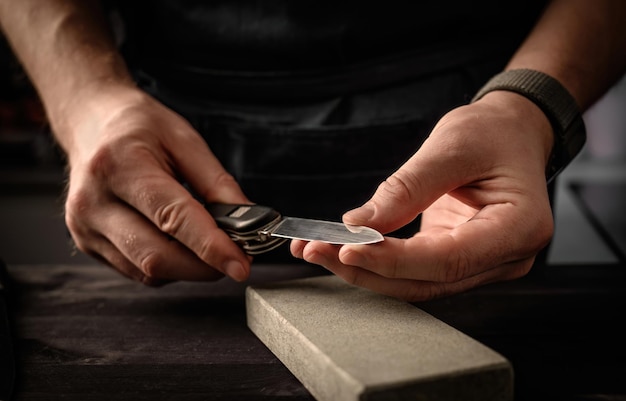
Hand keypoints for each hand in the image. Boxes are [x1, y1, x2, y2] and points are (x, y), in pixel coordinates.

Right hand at [62, 85, 250, 284]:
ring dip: (188, 267)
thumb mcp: (185, 139)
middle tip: (237, 257)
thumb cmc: (137, 126)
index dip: (211, 246)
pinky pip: (136, 270)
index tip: (241, 264)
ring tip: (209, 245)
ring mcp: (85, 228)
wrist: (89, 122)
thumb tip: (248, 221)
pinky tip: (180, 244)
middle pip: (156, 256)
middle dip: (205, 266)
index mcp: (120, 165)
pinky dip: (168, 266)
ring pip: (148, 271)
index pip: (172, 217)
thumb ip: (217, 183)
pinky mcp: (88, 244)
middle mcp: (94, 202)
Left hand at [291, 91, 555, 300]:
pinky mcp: (459, 258)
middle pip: (427, 280)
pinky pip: (414, 269)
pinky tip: (343, 248)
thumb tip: (360, 225)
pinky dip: (377, 260)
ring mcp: (482, 263)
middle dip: (368, 269)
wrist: (512, 133)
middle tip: (318, 250)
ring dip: (366, 269)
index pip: (447, 260)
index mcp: (518, 228)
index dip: (393, 260)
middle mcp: (505, 257)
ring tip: (320, 249)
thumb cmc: (494, 133)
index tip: (347, 249)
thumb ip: (407, 188)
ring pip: (416, 282)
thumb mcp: (452, 146)